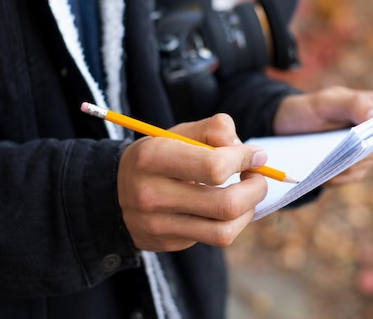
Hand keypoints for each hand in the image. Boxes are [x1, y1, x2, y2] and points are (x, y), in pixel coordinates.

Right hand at [118, 114, 267, 251]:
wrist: (114, 189)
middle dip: (256, 190)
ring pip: (224, 231)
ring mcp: (157, 224)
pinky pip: (213, 239)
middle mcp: (151, 194)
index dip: (244, 160)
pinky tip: (226, 208)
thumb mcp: (178, 132)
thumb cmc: (157, 155)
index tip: (255, 155)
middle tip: (258, 178)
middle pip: (226, 204)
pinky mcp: (166, 243)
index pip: (215, 166)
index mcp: (153, 157)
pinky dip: (231, 222)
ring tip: (248, 195)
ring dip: (249, 211)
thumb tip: (250, 153)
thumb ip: (215, 129)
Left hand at [272, 86, 372, 184]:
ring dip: (350, 163)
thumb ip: (354, 104)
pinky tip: (324, 170)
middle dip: (368, 147)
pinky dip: (339, 175)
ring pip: (371, 163)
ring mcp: (367, 151)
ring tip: (326, 155)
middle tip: (342, 144)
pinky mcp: (352, 168)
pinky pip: (354, 176)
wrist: (283, 127)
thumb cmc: (309, 108)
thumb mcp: (326, 100)